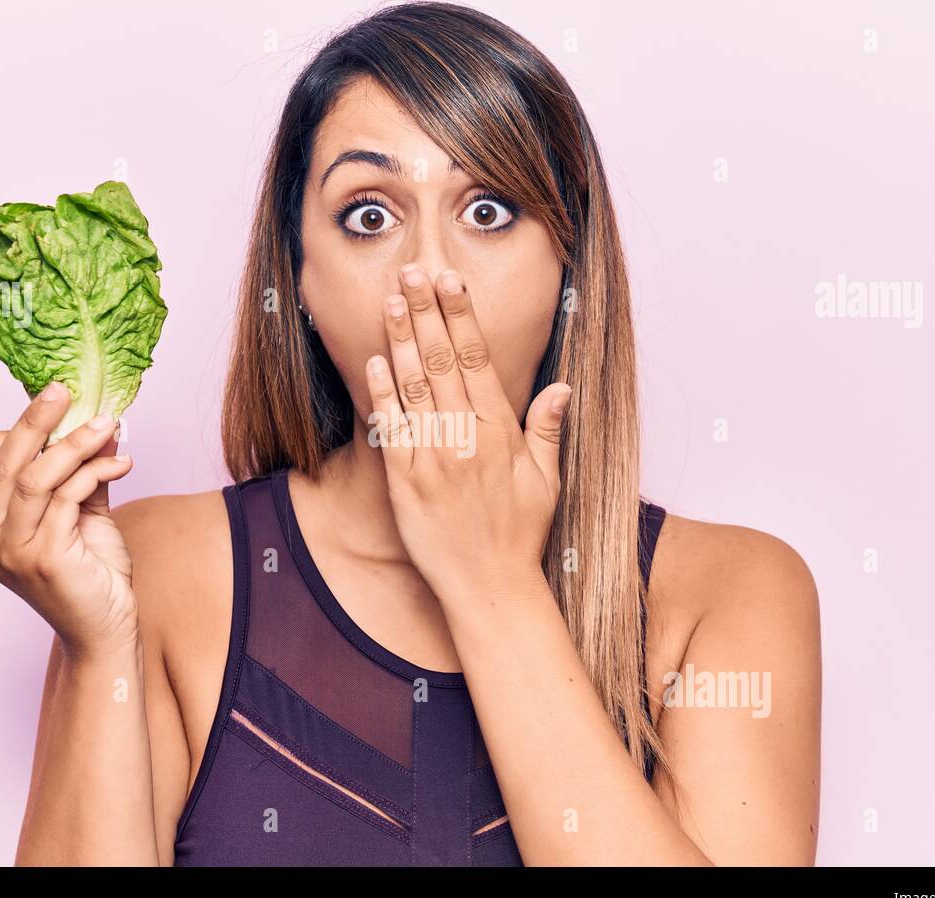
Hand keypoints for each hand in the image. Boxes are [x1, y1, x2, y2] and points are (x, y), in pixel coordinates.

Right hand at [0, 382, 137, 658]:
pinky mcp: (43, 559)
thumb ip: (78, 473)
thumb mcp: (80, 514)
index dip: (15, 429)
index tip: (56, 408)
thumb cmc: (92, 575)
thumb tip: (95, 424)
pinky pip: (67, 497)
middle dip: (34, 419)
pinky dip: (96, 471)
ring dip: (75, 443)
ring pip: (35, 476)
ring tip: (108, 426)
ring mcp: (11, 551)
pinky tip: (121, 463)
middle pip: (1, 461)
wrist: (106, 631)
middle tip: (64, 390)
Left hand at [364, 263, 570, 604]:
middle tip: (412, 272)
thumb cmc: (520, 534)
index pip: (478, 361)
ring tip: (391, 301)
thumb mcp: (547, 482)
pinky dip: (382, 394)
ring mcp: (432, 459)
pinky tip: (374, 362)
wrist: (488, 588)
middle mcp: (465, 439)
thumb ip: (547, 431)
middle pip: (442, 362)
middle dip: (425, 313)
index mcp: (500, 433)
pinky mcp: (404, 482)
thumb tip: (560, 387)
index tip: (450, 281)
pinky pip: (390, 429)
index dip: (461, 317)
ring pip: (413, 387)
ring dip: (400, 340)